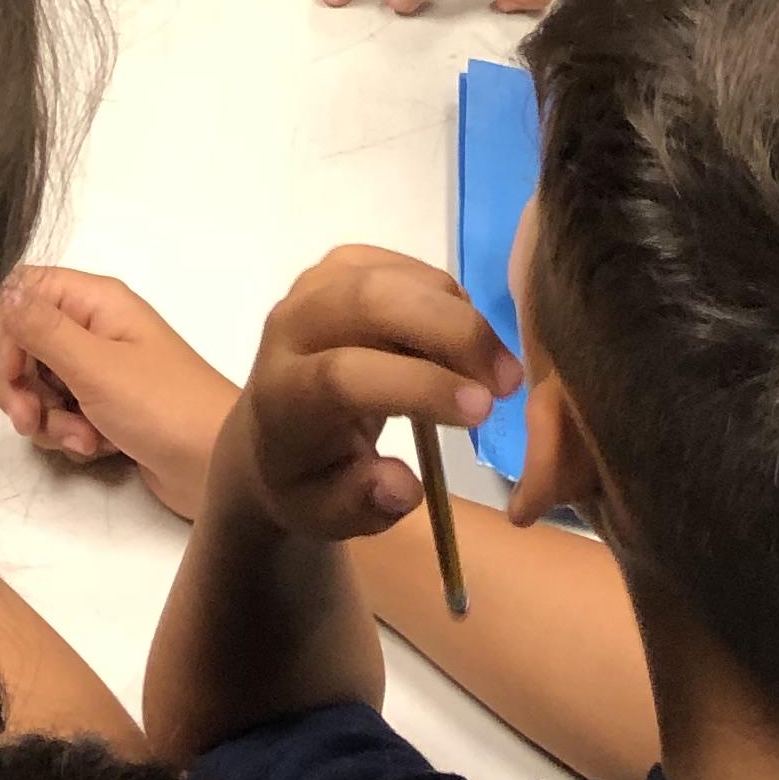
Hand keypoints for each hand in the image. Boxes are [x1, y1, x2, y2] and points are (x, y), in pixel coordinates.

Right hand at [0, 267, 236, 519]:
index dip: (9, 334)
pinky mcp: (106, 409)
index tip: (14, 374)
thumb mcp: (95, 366)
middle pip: (26, 346)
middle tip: (31, 419)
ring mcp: (102, 370)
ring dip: (49, 419)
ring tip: (83, 439)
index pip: (26, 294)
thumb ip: (43, 329)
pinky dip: (71, 434)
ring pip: (41, 387)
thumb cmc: (160, 405)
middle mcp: (96, 328)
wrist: (214, 465)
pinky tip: (97, 448)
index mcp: (96, 301)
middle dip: (23, 388)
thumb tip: (3, 290)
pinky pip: (64, 415)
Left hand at [222, 247, 516, 546]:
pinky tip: (466, 344)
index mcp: (282, 393)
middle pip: (370, 300)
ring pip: (397, 276)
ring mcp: (314, 285)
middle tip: (508, 381)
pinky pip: (408, 267)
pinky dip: (449, 300)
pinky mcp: (341, 264)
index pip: (344, 376)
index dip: (418, 386)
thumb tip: (404, 485)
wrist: (269, 428)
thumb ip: (363, 504)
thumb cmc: (307, 477)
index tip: (483, 411)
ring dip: (460, 317)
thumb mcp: (325, 515)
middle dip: (452, 332)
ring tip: (497, 371)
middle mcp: (290, 325)